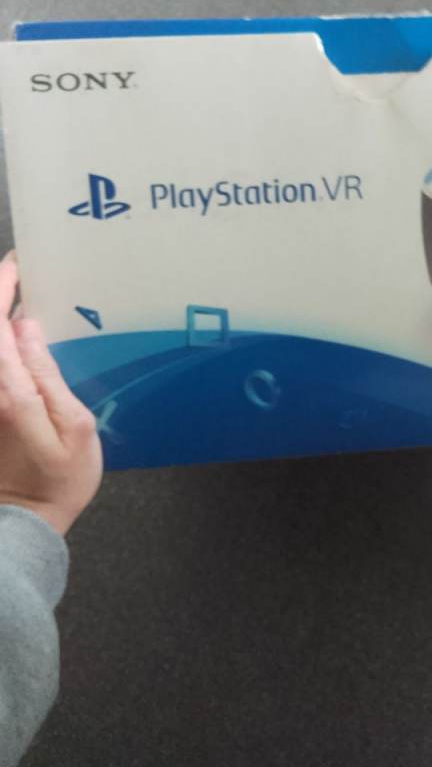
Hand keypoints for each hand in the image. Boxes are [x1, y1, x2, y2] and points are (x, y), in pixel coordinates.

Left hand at [0, 252, 102, 533]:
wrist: (26, 520)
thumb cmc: (61, 476)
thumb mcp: (74, 427)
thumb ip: (48, 375)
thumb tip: (26, 329)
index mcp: (9, 389)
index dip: (2, 287)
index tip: (19, 262)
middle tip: (21, 270)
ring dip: (1, 318)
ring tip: (22, 294)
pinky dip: (4, 341)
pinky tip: (18, 333)